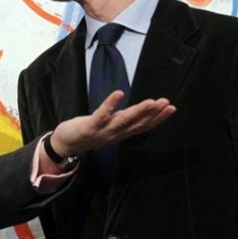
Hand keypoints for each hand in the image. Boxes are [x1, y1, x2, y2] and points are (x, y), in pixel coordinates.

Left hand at [50, 91, 175, 157]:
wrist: (65, 144)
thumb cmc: (89, 131)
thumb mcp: (110, 126)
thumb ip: (124, 120)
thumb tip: (140, 111)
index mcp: (121, 132)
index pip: (143, 126)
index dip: (158, 118)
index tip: (171, 108)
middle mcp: (115, 133)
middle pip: (137, 124)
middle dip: (153, 114)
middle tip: (167, 103)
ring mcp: (102, 131)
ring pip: (123, 121)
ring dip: (138, 111)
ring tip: (151, 101)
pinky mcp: (89, 127)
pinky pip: (101, 115)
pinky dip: (110, 104)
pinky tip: (119, 93)